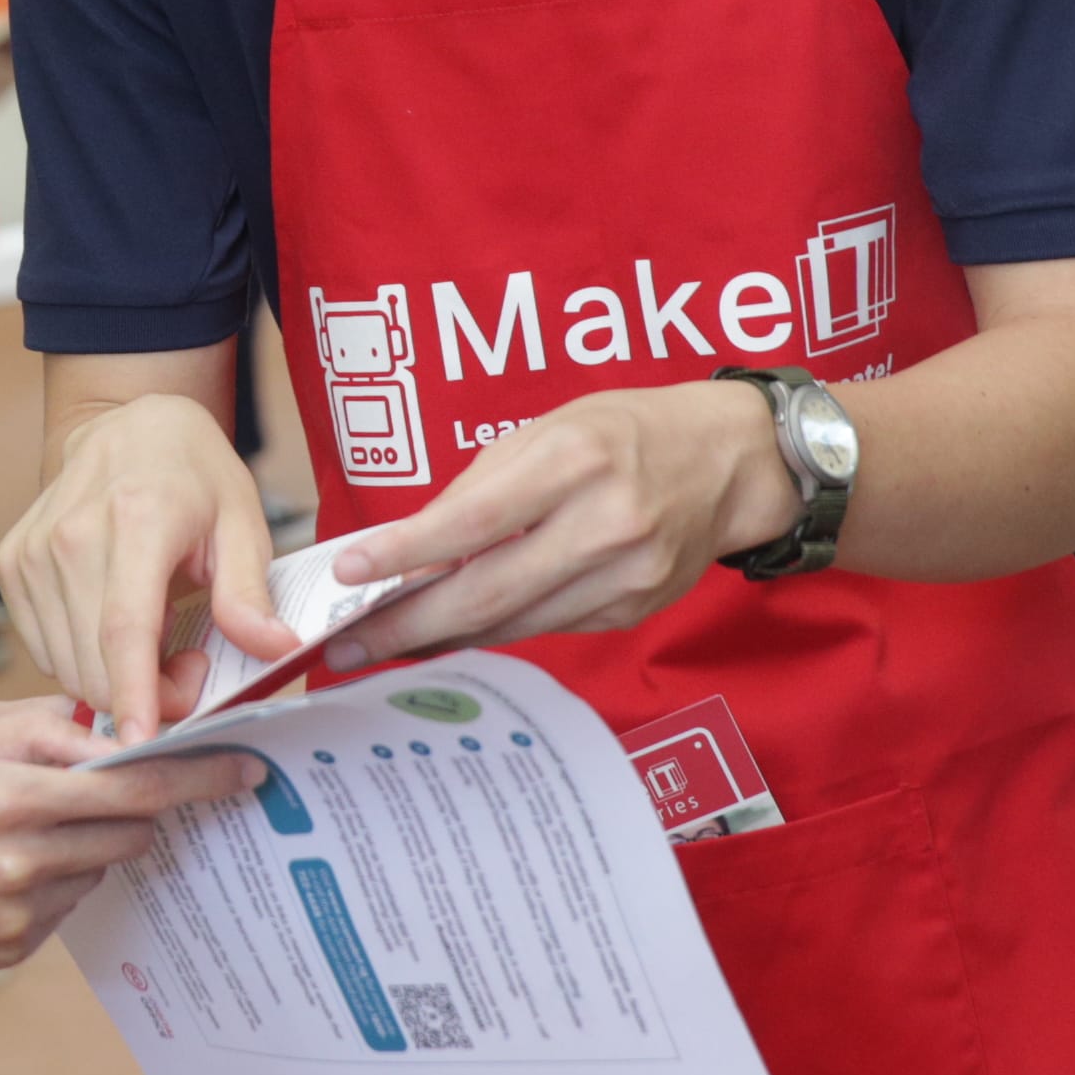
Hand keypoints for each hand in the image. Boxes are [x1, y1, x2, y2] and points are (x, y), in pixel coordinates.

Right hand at [0, 392, 291, 746]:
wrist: (126, 424)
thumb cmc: (192, 475)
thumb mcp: (242, 521)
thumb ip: (250, 591)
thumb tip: (274, 647)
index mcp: (136, 517)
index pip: (125, 626)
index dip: (134, 692)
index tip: (143, 743)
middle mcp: (71, 534)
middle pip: (94, 660)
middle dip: (146, 694)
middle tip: (194, 667)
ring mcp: (33, 551)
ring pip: (66, 663)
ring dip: (114, 679)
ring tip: (159, 643)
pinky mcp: (13, 564)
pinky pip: (46, 646)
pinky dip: (83, 659)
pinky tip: (117, 631)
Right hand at [0, 701, 261, 964]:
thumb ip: (35, 733)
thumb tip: (113, 728)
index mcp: (5, 797)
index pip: (133, 787)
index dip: (197, 777)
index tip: (245, 769)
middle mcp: (16, 863)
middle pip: (126, 835)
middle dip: (139, 809)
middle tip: (140, 787)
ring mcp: (8, 917)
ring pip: (93, 872)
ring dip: (85, 846)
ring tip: (25, 824)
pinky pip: (58, 911)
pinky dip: (49, 884)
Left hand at [324, 380, 784, 662]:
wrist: (729, 462)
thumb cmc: (623, 433)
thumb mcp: (545, 431)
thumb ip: (478, 491)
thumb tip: (408, 550)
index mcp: (574, 461)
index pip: (473, 521)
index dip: (403, 554)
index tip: (347, 573)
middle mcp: (606, 523)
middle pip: (488, 591)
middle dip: (408, 624)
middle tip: (345, 643)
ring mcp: (627, 575)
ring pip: (514, 622)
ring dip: (443, 636)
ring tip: (385, 641)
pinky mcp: (636, 610)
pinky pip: (547, 627)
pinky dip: (495, 630)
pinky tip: (455, 629)